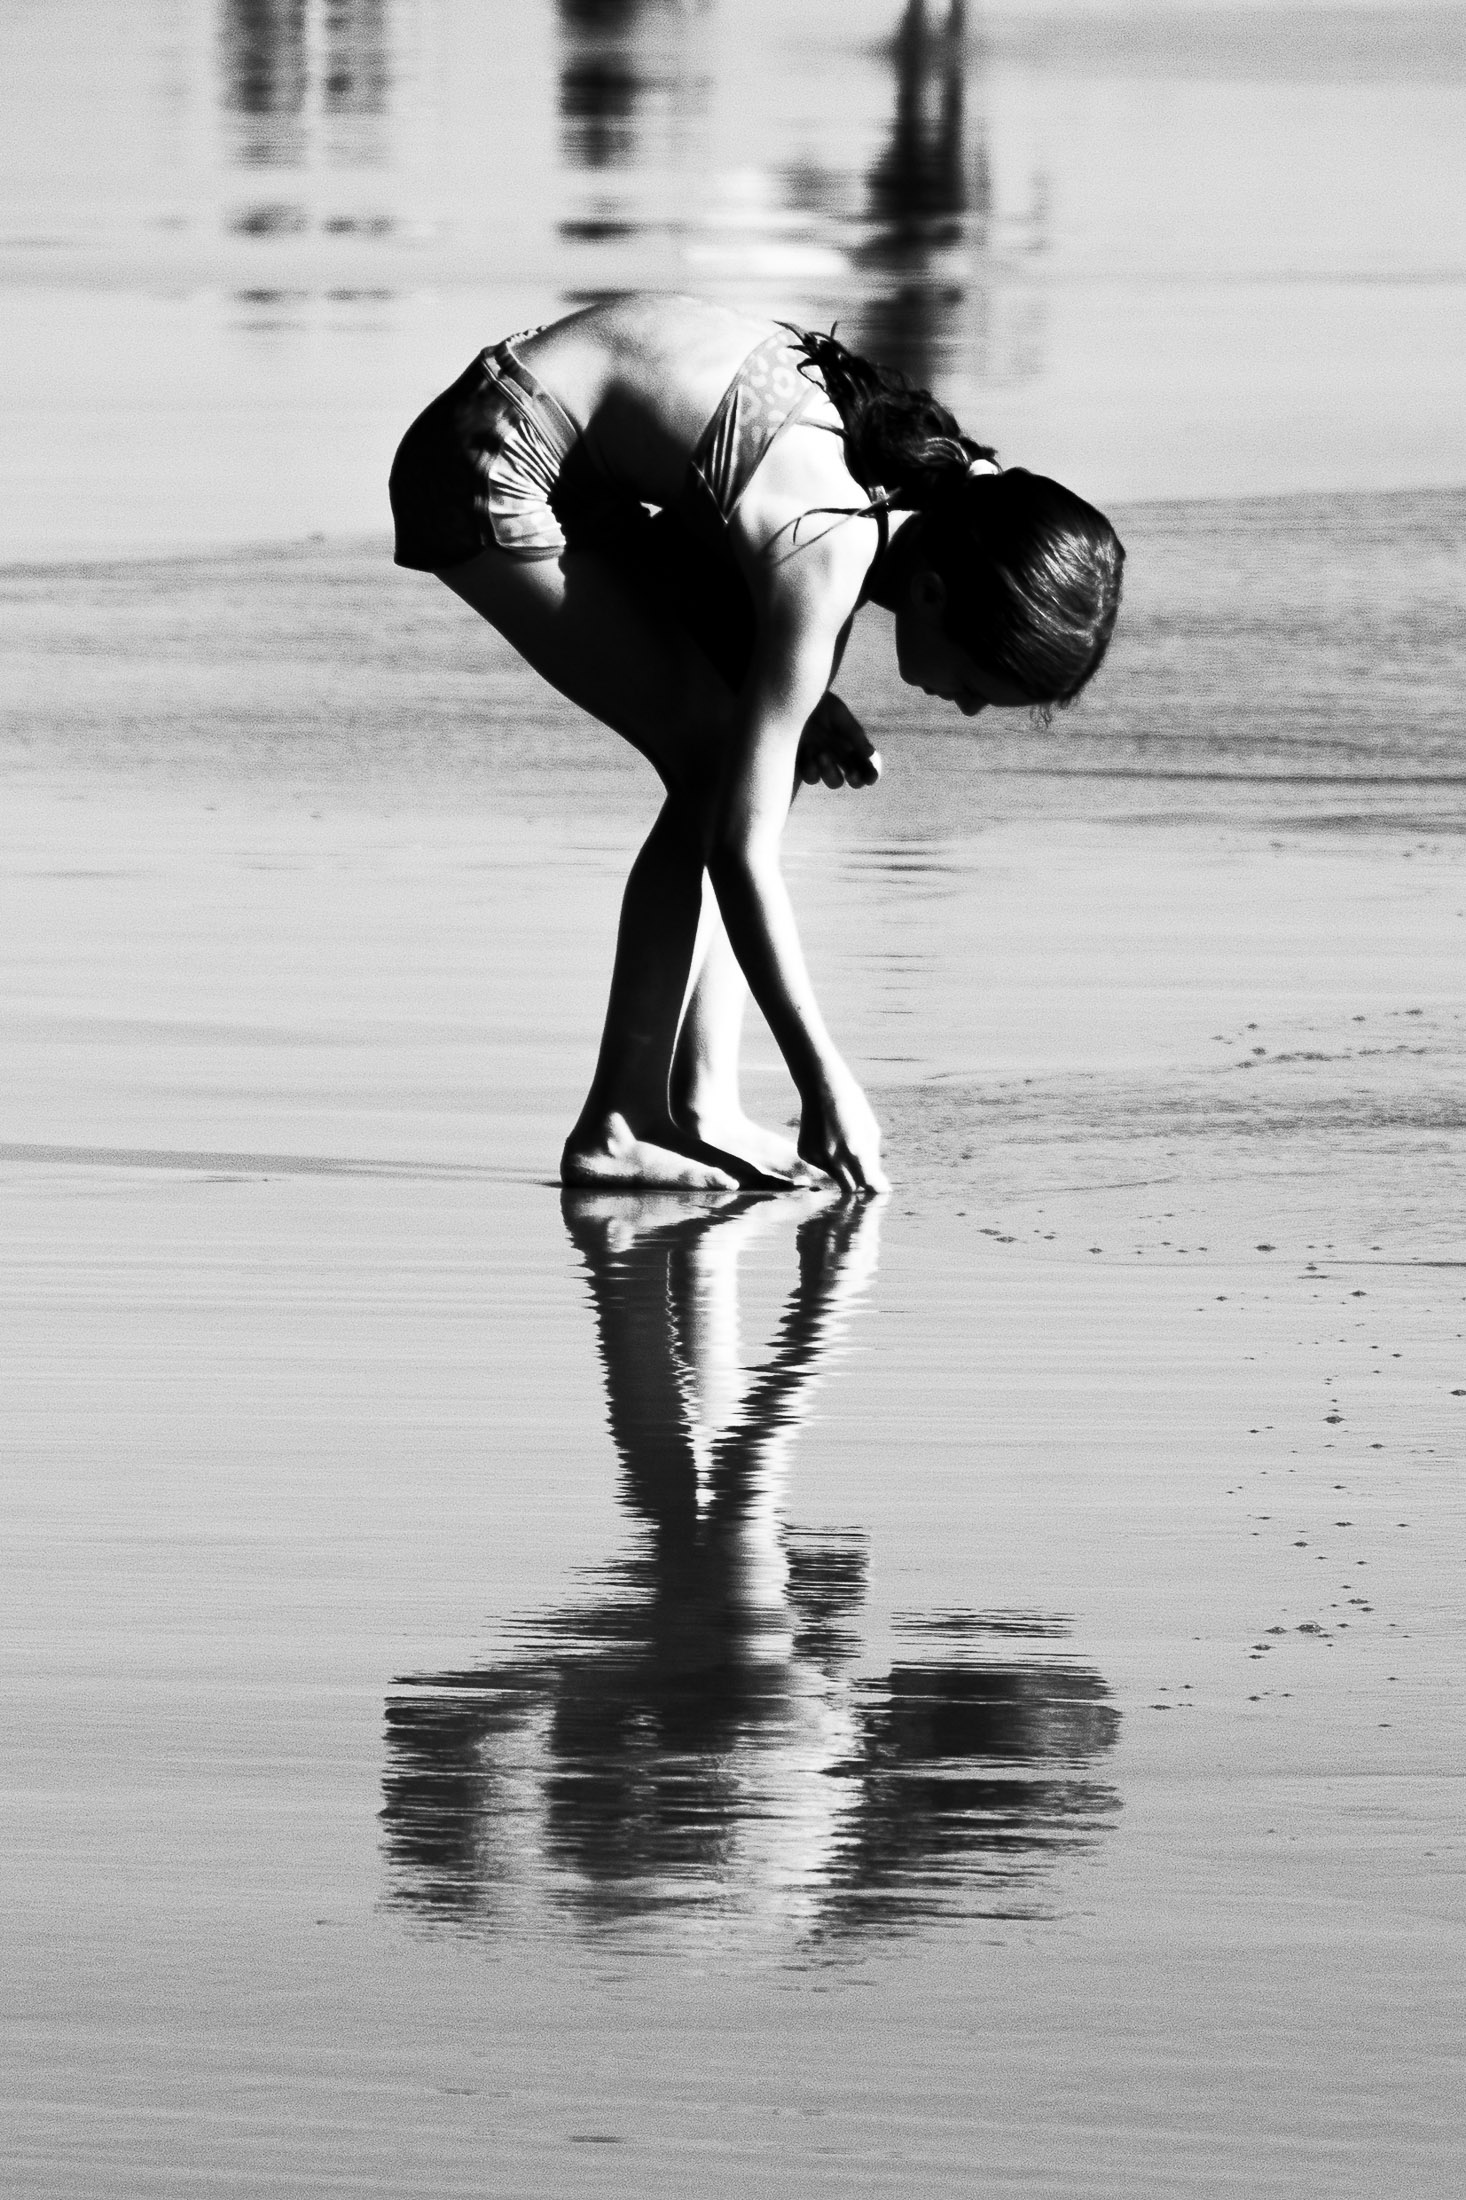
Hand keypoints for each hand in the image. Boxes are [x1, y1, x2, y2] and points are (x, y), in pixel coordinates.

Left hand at [797, 692, 881, 790]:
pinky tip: (808, 750)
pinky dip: (812, 767)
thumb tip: (870, 753)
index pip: (868, 764)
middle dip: (855, 779)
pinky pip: (812, 777)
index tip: (871, 778)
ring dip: (831, 771)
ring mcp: (822, 762)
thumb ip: (853, 733)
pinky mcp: (803, 764)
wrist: (789, 698)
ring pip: (834, 781)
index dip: (872, 773)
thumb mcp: (838, 713)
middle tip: (851, 774)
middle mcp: (840, 756)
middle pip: (855, 779)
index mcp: (852, 743)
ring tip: (822, 753)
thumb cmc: (816, 703)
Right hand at [798, 1065, 888, 1194]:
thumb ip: (872, 1160)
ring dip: (842, 1169)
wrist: (821, 1087)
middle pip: (850, 1188)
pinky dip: (827, 1159)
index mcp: (855, 1151)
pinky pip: (821, 1166)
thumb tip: (875, 1184)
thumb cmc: (852, 1106)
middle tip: (864, 1172)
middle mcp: (833, 1157)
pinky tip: (827, 1139)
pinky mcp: (804, 1153)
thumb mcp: (870, 1131)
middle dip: (859, 1183)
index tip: (881, 1188)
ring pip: (834, 1177)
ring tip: (842, 1144)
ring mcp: (816, 1156)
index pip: (868, 1183)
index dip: (876, 1188)